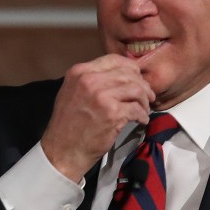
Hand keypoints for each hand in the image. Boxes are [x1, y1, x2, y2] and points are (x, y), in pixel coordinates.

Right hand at [41, 54, 154, 182]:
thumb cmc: (68, 124)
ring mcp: (102, 96)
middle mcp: (90, 80)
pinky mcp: (113, 114)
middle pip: (128, 74)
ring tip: (144, 109)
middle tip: (147, 97)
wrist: (63, 150)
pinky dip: (143, 115)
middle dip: (142, 85)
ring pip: (136, 89)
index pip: (113, 60)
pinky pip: (137, 109)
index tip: (136, 79)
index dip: (130, 69)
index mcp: (79, 72)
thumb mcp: (72, 92)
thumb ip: (91, 80)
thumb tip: (119, 74)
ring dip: (144, 101)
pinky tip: (140, 120)